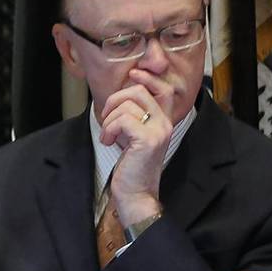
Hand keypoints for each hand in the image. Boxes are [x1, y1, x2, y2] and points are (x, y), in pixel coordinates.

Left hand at [101, 68, 182, 222]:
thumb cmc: (132, 169)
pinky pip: (122, 120)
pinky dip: (109, 129)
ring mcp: (158, 131)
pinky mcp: (147, 140)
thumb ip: (132, 119)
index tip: (132, 75)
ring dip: (108, 120)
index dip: (147, 78)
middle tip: (106, 117)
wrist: (136, 195)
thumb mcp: (132, 138)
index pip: (164, 89)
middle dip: (115, 100)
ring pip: (127, 105)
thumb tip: (118, 100)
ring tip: (108, 136)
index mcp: (163, 122)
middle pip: (139, 91)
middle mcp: (165, 123)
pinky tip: (109, 142)